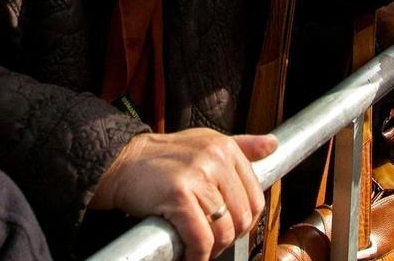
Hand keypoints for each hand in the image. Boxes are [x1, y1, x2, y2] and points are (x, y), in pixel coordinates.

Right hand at [90, 130, 276, 260]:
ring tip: (198, 249)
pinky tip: (188, 255)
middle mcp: (215, 158)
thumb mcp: (205, 143)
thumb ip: (241, 146)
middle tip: (210, 243)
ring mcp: (197, 175)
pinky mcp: (179, 195)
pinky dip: (196, 256)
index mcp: (225, 148)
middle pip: (242, 217)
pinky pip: (201, 239)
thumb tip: (272, 145)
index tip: (227, 229)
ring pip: (224, 231)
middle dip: (227, 239)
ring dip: (212, 250)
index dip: (243, 221)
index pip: (255, 197)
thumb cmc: (163, 159)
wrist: (122, 163)